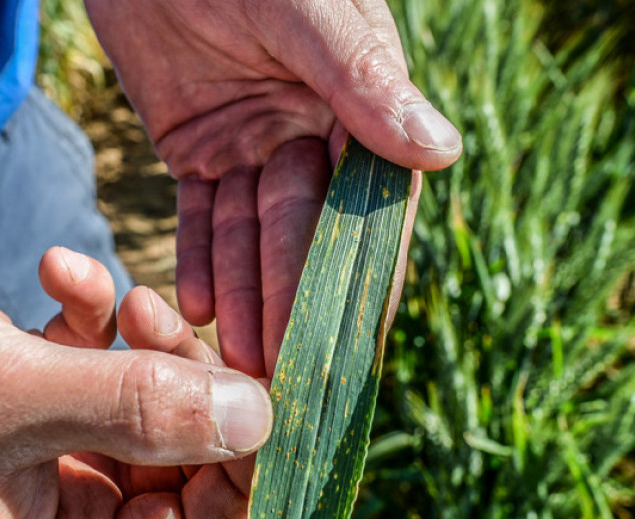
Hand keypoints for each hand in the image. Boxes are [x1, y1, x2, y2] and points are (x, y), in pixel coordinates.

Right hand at [0, 205, 270, 518]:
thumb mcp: (0, 394)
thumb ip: (130, 410)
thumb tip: (256, 420)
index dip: (232, 482)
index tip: (237, 397)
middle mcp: (48, 503)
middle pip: (177, 466)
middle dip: (189, 391)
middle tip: (165, 322)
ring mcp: (36, 439)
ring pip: (144, 402)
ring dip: (148, 344)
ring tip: (121, 292)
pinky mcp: (25, 378)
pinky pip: (97, 353)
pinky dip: (95, 310)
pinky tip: (61, 267)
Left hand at [85, 0, 456, 374]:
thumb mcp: (304, 12)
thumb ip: (362, 79)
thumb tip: (441, 152)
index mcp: (356, 101)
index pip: (369, 203)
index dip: (363, 273)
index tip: (359, 338)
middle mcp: (310, 130)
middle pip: (303, 229)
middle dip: (290, 298)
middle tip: (280, 366)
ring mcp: (251, 141)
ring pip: (248, 232)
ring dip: (241, 292)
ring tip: (230, 352)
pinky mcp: (197, 145)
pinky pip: (200, 213)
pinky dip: (197, 257)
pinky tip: (193, 305)